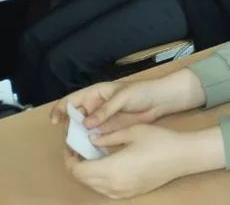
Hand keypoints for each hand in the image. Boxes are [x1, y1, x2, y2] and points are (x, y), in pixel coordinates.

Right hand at [50, 71, 205, 134]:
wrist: (161, 101)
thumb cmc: (142, 92)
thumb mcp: (123, 97)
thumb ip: (105, 109)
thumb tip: (86, 123)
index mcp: (95, 93)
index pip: (71, 100)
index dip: (60, 109)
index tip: (55, 121)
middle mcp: (94, 107)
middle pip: (73, 118)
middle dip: (68, 128)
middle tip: (69, 140)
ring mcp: (100, 119)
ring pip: (81, 130)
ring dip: (77, 138)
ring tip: (76, 148)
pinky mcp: (108, 130)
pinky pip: (93, 138)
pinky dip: (88, 144)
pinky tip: (87, 151)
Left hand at [65, 124, 222, 198]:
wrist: (183, 156)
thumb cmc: (159, 141)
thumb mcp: (133, 131)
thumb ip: (109, 136)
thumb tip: (92, 139)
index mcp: (111, 169)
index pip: (77, 170)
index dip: (70, 159)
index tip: (72, 147)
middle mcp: (112, 185)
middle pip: (83, 179)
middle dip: (77, 165)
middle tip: (80, 150)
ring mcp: (121, 192)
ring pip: (93, 186)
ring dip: (88, 173)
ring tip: (93, 157)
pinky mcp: (129, 193)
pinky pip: (105, 190)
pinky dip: (99, 180)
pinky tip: (108, 166)